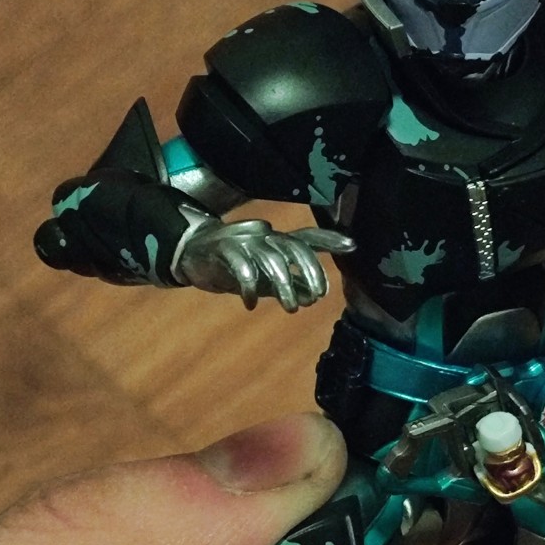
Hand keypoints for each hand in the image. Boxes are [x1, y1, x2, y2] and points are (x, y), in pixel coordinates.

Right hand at [177, 220, 354, 311]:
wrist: (192, 252)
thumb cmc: (236, 262)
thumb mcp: (266, 271)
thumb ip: (290, 278)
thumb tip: (315, 295)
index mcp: (275, 239)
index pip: (305, 238)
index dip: (329, 240)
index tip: (352, 245)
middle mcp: (263, 235)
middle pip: (292, 248)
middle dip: (308, 273)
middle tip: (315, 299)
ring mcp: (243, 240)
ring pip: (271, 259)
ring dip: (284, 286)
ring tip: (290, 308)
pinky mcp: (222, 250)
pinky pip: (241, 267)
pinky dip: (249, 288)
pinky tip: (250, 304)